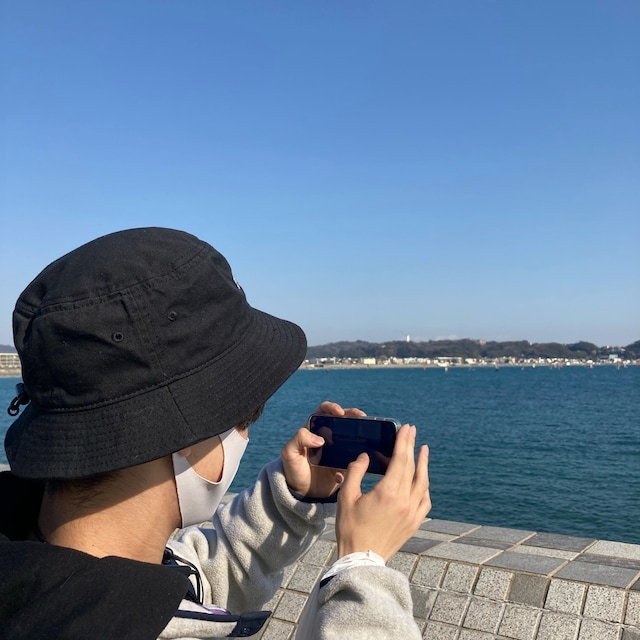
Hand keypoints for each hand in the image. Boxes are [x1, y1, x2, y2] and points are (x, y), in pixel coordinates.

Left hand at [281, 401, 365, 497]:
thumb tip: (319, 439)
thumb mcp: (289, 453)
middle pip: (342, 420)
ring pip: (351, 436)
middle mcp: (327, 436)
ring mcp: (338, 448)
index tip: (339, 412)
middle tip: (361, 417)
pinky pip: (355, 456)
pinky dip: (359, 456)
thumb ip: (298, 439)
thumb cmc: (293, 468)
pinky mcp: (345, 462)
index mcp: (314, 429)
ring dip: (360, 433)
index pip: (323, 412)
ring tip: (366, 434)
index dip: (332, 408)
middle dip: (353, 415)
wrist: (302, 491)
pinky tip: (359, 459)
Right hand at [335, 424, 430, 561]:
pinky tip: (422, 480)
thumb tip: (365, 457)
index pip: (400, 459)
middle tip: (412, 431)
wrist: (361, 559)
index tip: (406, 428)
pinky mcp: (414, 523)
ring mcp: (412, 513)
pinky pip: (425, 500)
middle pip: (412, 467)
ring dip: (423, 464)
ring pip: (423, 483)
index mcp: (388, 492)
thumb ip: (355, 472)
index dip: (404, 442)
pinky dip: (424, 486)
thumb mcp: (346, 496)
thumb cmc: (350, 527)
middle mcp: (405, 500)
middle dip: (412, 447)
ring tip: (423, 450)